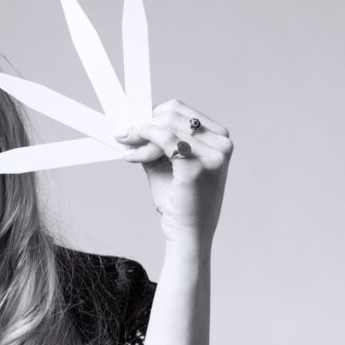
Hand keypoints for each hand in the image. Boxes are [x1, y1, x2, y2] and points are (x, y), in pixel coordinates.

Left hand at [115, 100, 232, 248]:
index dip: (151, 115)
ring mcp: (213, 154)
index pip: (180, 110)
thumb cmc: (180, 201)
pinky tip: (131, 157)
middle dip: (143, 123)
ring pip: (166, 125)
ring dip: (140, 136)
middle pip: (172, 113)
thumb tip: (132, 123)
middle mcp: (221, 143)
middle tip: (122, 135)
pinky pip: (164, 140)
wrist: (188, 234)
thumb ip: (156, 141)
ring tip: (127, 149)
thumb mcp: (167, 163)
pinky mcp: (198, 166)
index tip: (131, 126)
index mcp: (218, 138)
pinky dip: (143, 146)